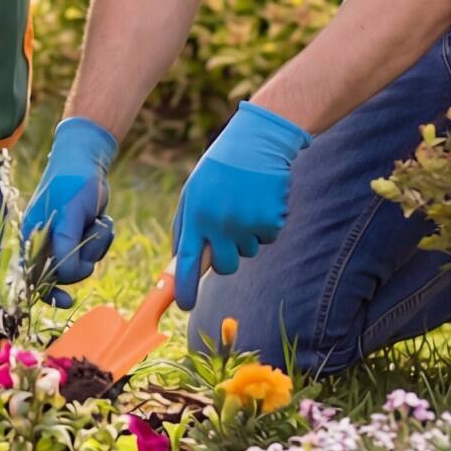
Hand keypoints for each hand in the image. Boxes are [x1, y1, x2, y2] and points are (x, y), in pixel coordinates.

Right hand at [20, 116, 118, 305]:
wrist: (87, 161)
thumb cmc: (72, 182)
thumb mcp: (70, 212)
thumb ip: (65, 244)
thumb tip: (63, 273)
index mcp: (33, 234)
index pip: (33, 273)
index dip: (47, 292)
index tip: (66, 301)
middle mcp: (45, 240)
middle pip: (64, 272)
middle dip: (83, 257)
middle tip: (92, 234)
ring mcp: (63, 238)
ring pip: (82, 263)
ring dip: (96, 246)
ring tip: (98, 221)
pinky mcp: (79, 236)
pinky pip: (93, 252)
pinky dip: (102, 240)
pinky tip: (102, 220)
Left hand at [170, 100, 311, 312]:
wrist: (255, 145)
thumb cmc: (218, 171)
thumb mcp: (193, 193)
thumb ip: (187, 227)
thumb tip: (180, 263)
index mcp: (195, 214)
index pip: (186, 259)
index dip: (184, 287)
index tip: (183, 305)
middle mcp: (219, 222)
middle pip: (224, 266)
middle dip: (225, 258)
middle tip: (227, 234)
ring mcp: (245, 223)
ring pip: (247, 253)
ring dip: (245, 236)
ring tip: (241, 204)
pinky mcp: (270, 222)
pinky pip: (266, 239)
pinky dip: (264, 226)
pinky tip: (259, 201)